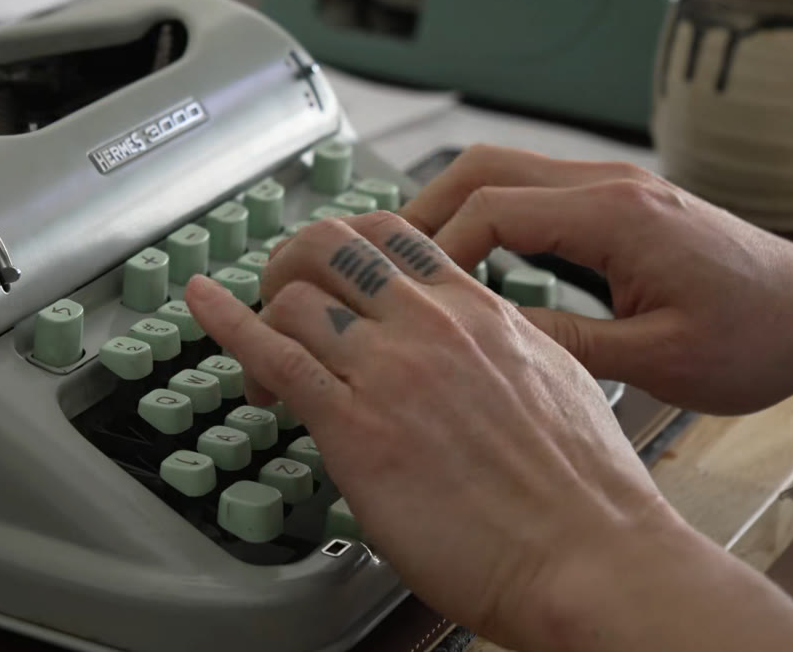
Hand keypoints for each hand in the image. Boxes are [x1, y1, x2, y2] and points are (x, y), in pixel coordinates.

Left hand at [183, 212, 688, 647]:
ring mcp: (390, 372)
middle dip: (295, 264)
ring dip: (267, 314)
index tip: (331, 270)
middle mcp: (430, 326)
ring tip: (261, 352)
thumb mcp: (559, 380)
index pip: (393, 236)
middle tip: (283, 297)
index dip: (347, 245)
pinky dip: (227, 321)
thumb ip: (506, 347)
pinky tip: (202, 303)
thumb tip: (486, 343)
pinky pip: (274, 354)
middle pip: (333, 248)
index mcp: (480, 312)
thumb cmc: (586, 493)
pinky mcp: (356, 428)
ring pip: (298, 297)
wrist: (590, 557)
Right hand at [398, 145, 792, 414]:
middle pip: (485, 166)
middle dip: (425, 208)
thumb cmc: (753, 340)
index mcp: (617, 217)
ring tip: (420, 261)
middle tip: (389, 261)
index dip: (439, 250)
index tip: (417, 295)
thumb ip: (565, 345)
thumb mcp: (656, 361)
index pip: (492, 207)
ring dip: (455, 205)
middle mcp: (612, 185)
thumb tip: (487, 336)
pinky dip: (492, 212)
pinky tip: (477, 259)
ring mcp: (617, 185)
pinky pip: (536, 188)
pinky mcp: (622, 200)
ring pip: (506, 169)